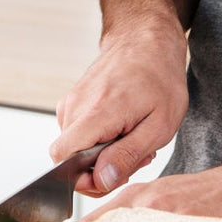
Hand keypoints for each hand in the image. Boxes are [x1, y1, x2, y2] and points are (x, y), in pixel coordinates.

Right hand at [51, 20, 188, 196]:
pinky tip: (122, 129)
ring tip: (132, 137)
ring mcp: (70, 102)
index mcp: (96, 113)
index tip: (115, 174)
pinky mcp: (72, 101)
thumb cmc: (160, 79)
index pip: (62, 158)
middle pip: (70, 160)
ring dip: (102, 155)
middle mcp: (75, 106)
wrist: (145, 41)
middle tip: (136, 154)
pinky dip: (98, 140)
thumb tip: (101, 180)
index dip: (84, 179)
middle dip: (101, 169)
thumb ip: (127, 156)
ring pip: (75, 149)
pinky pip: (78, 135)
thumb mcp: (159, 125)